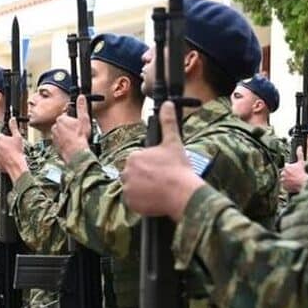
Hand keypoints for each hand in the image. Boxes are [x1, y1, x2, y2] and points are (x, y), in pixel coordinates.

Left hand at [0, 119, 28, 180]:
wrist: (15, 165)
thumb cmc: (17, 151)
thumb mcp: (17, 136)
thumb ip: (13, 127)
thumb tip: (12, 119)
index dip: (5, 139)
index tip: (9, 143)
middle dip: (1, 145)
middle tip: (9, 149)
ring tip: (8, 155)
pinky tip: (5, 160)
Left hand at [51, 94, 92, 160]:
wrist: (75, 153)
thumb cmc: (80, 137)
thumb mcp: (84, 119)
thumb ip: (81, 107)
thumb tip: (81, 97)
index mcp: (61, 119)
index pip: (67, 115)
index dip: (74, 118)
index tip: (78, 123)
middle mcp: (55, 127)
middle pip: (64, 123)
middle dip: (70, 126)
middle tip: (78, 131)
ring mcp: (54, 136)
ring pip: (61, 132)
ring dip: (67, 134)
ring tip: (75, 138)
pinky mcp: (54, 144)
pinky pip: (59, 140)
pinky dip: (64, 141)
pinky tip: (71, 143)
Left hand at [119, 101, 201, 220]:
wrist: (182, 193)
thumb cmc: (178, 168)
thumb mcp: (173, 142)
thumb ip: (168, 122)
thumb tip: (167, 104)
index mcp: (133, 157)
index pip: (137, 161)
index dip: (149, 165)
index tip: (160, 169)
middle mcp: (125, 172)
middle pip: (133, 174)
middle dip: (144, 177)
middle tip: (160, 179)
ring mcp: (127, 189)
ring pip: (133, 187)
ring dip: (142, 189)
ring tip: (158, 189)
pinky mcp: (130, 203)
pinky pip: (133, 201)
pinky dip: (141, 201)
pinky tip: (154, 198)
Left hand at [281, 149, 307, 193]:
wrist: (306, 183)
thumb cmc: (304, 172)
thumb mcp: (302, 162)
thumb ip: (299, 154)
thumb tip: (299, 147)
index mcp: (286, 167)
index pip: (286, 167)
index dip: (291, 168)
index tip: (295, 170)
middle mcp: (283, 174)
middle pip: (284, 173)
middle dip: (288, 174)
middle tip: (295, 176)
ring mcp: (283, 181)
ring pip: (284, 180)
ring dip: (288, 180)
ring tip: (294, 180)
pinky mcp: (284, 187)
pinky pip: (285, 186)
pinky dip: (288, 186)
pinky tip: (293, 184)